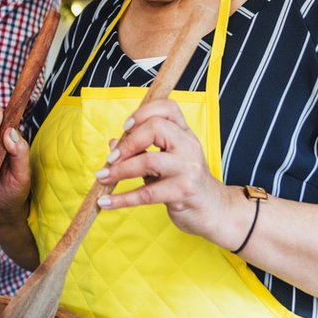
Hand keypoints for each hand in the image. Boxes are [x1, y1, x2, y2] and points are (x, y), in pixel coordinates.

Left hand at [94, 98, 232, 240]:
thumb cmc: (185, 182)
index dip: (143, 112)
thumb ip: (142, 149)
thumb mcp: (166, 160)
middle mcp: (189, 146)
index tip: (126, 127)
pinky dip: (122, 199)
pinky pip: (147, 194)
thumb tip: (113, 143)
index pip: (168, 108)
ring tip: (103, 177)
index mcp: (185, 133)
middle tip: (110, 159)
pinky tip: (106, 202)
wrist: (214, 210)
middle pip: (155, 128)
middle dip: (127, 143)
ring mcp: (188, 169)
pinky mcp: (183, 192)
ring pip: (148, 161)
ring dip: (119, 170)